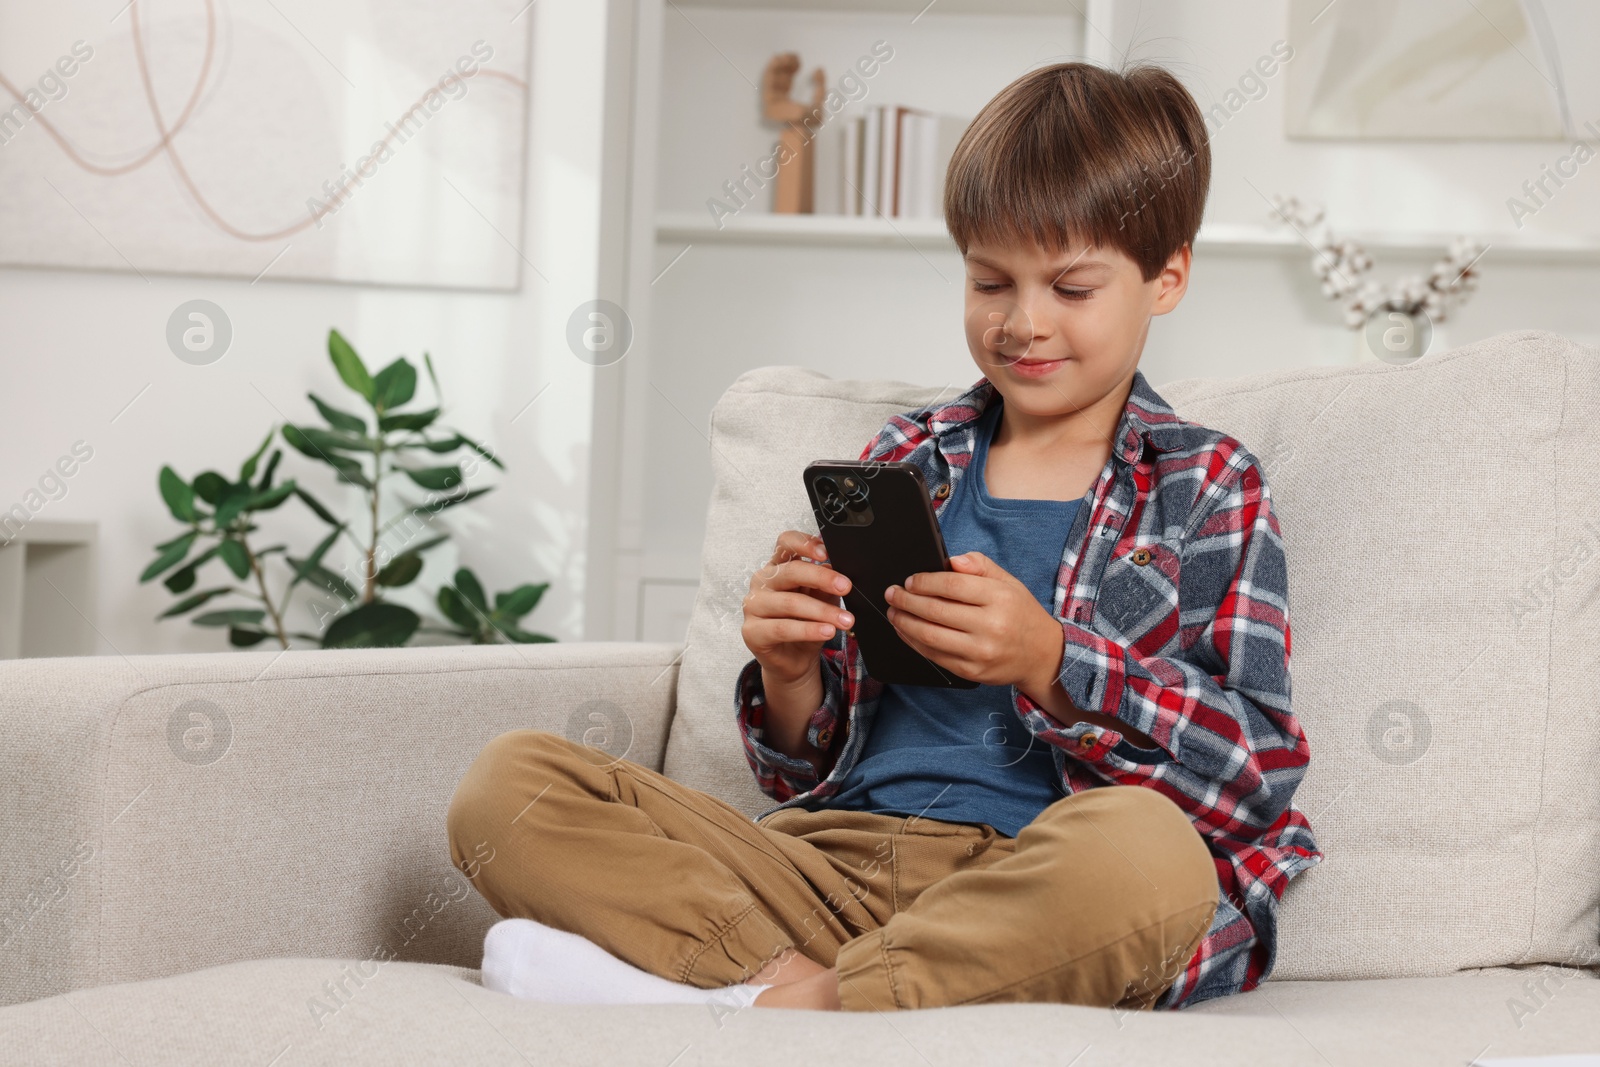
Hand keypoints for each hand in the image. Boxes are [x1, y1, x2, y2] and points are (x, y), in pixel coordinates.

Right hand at [740, 531, 854, 685]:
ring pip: (790, 603)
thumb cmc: (806, 624)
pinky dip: (808, 630)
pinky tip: (827, 631)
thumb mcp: (822, 600)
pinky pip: (783, 628)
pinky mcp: (752, 631)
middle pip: (790, 571)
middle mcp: (762, 582)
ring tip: (845, 620)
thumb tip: (838, 570)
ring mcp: (753, 606)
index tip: (826, 554)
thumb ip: (826, 584)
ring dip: (822, 611)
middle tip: (845, 587)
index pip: (785, 543)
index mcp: (778, 567)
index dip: (804, 543)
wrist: (795, 661)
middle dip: (822, 578)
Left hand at [883, 551, 1063, 690]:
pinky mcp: (972, 672)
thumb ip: (979, 565)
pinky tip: (906, 630)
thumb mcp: (1008, 581)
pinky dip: (914, 642)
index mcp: (1000, 598)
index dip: (924, 581)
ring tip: (893, 612)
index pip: (952, 585)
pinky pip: (934, 656)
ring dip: (904, 622)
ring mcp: (980, 652)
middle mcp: (991, 626)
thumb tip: (951, 561)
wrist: (1042, 655)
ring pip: (930, 636)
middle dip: (906, 601)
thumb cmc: (1020, 613)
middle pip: (936, 610)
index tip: (909, 581)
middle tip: (892, 594)